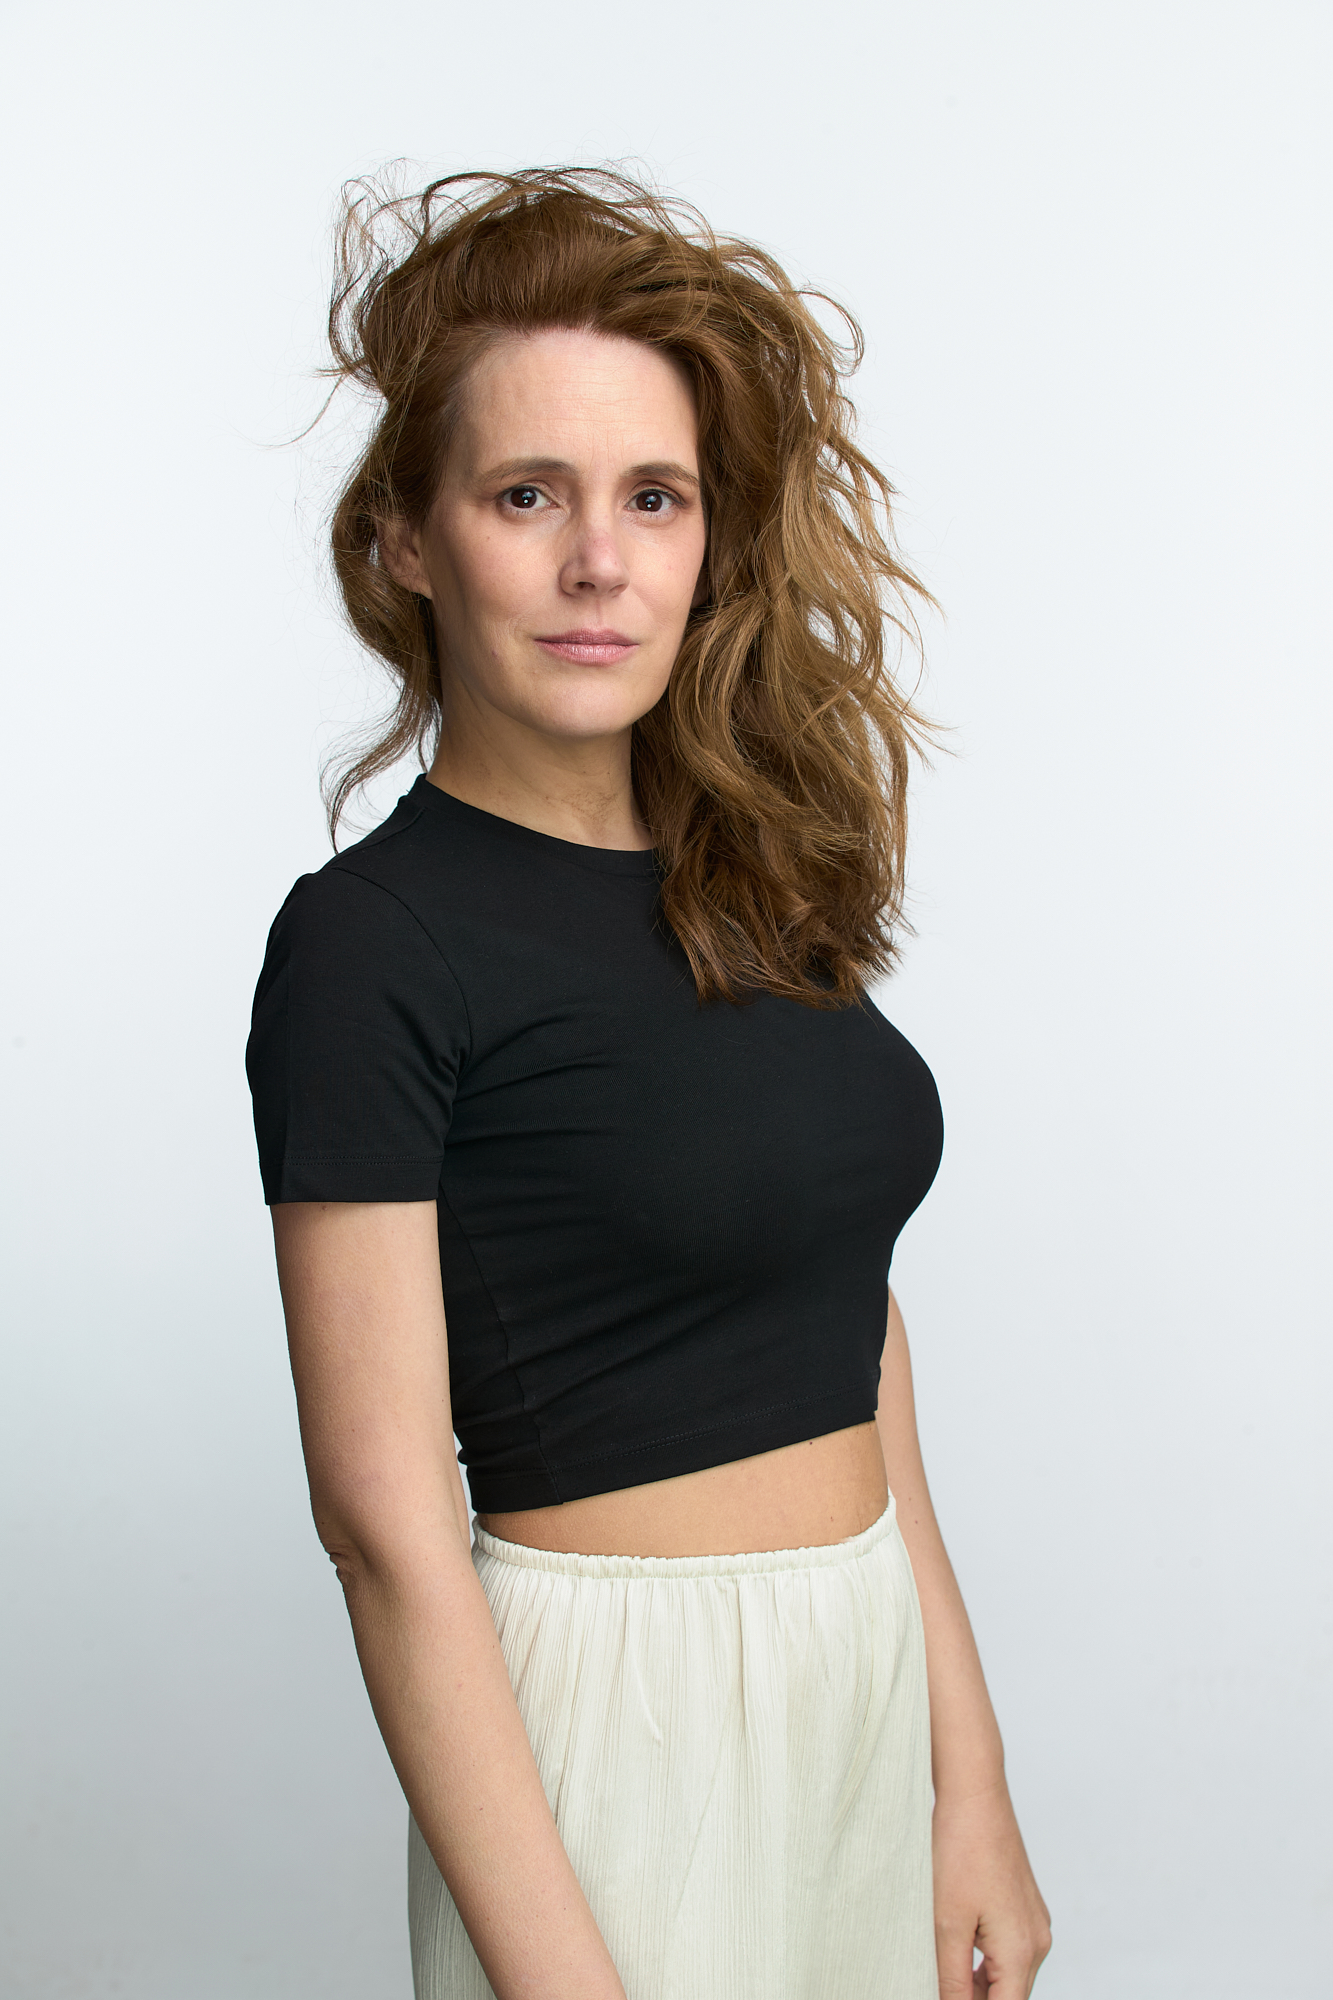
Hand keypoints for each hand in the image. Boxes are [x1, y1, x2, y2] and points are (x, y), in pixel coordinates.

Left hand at [931, 1777, 1050, 1997]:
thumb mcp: (947, 1925)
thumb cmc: (961, 1850)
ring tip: (943, 1981)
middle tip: (936, 1989)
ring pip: (1009, 1977)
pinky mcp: (1025, 1908)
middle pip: (1009, 1997)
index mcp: (1022, 1952)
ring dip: (979, 1987)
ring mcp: (1034, 1924)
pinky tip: (958, 1958)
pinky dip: (986, 1965)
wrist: (975, 1795)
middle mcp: (1037, 1942)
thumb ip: (952, 1980)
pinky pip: (1009, 1952)